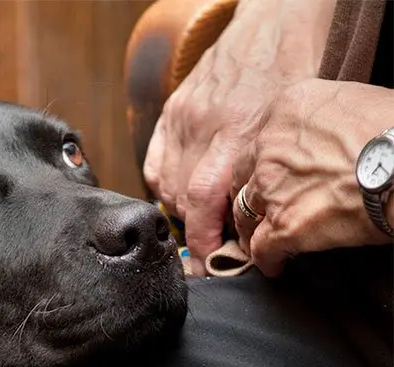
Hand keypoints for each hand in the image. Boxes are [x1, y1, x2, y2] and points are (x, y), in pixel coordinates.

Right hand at [143, 0, 333, 273]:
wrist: (273, 24)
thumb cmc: (292, 76)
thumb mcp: (288, 132)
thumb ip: (262, 175)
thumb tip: (248, 224)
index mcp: (238, 135)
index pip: (203, 201)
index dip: (203, 239)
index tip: (209, 262)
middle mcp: (204, 127)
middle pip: (182, 198)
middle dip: (193, 231)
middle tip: (208, 249)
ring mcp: (182, 118)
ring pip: (164, 184)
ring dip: (178, 210)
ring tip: (198, 218)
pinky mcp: (171, 111)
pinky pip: (153, 162)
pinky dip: (161, 185)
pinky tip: (177, 192)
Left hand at [232, 79, 393, 276]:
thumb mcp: (349, 102)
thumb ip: (320, 119)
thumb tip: (327, 136)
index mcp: (285, 110)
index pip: (260, 140)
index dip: (263, 161)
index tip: (271, 174)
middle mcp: (268, 146)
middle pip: (243, 176)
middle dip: (250, 193)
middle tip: (259, 207)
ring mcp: (272, 187)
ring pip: (244, 212)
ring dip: (250, 228)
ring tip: (260, 238)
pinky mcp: (284, 225)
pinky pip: (261, 249)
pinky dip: (267, 260)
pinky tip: (276, 266)